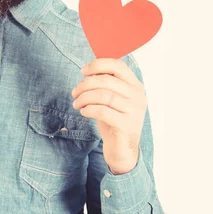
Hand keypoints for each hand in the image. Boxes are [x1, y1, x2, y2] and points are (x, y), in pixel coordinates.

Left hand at [71, 57, 146, 174]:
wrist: (122, 148)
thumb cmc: (113, 119)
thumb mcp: (110, 98)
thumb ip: (105, 83)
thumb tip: (89, 69)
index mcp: (135, 85)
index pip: (118, 65)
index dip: (98, 65)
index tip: (83, 71)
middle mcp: (138, 96)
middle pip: (106, 80)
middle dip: (85, 84)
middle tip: (74, 92)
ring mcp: (134, 111)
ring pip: (103, 95)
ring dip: (84, 98)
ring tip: (77, 103)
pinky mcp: (126, 125)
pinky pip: (103, 111)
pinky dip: (89, 109)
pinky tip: (84, 112)